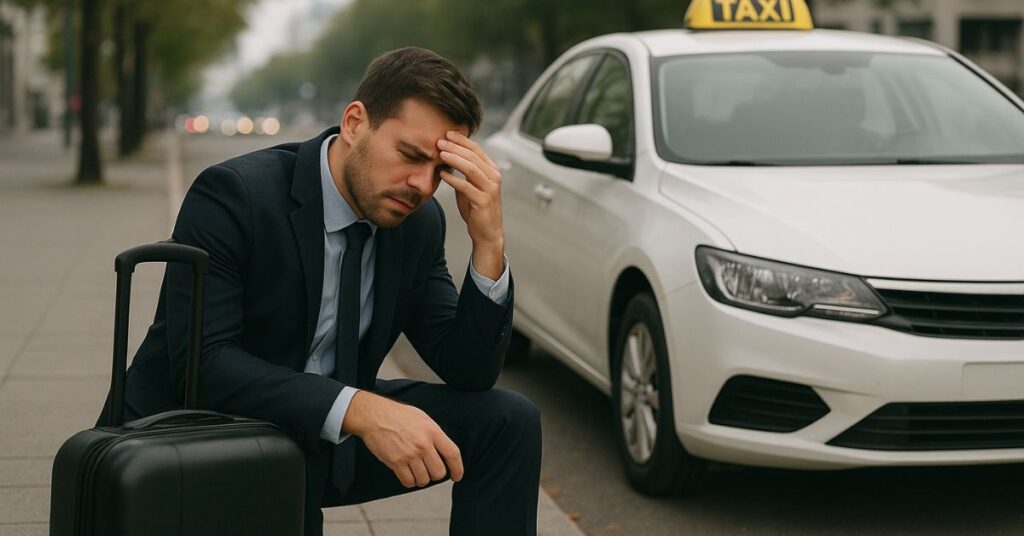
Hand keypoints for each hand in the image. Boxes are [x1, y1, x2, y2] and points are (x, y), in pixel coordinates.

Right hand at [342, 390, 463, 487]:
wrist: (374, 416)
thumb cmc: (398, 415)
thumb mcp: (423, 418)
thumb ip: (434, 434)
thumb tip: (444, 452)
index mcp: (433, 431)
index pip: (453, 454)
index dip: (458, 469)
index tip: (457, 476)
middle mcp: (423, 444)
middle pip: (439, 472)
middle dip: (436, 475)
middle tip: (430, 470)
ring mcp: (409, 454)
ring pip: (424, 480)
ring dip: (422, 479)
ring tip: (417, 471)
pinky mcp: (395, 462)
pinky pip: (408, 482)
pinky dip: (410, 482)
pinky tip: (407, 474)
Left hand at [437, 131, 504, 279]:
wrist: (487, 232)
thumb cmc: (477, 208)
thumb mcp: (471, 186)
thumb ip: (463, 172)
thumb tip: (447, 157)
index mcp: (491, 170)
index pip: (476, 149)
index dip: (461, 140)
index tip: (446, 133)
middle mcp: (494, 177)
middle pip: (473, 156)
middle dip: (455, 147)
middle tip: (439, 141)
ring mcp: (490, 188)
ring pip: (470, 168)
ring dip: (454, 159)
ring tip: (440, 154)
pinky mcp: (483, 201)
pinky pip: (466, 186)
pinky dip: (453, 179)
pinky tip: (442, 174)